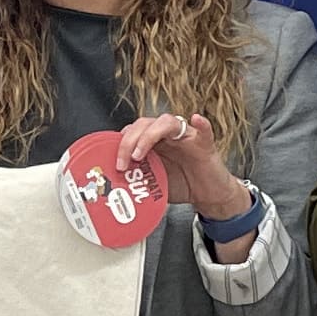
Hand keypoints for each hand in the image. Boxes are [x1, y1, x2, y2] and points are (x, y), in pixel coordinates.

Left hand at [118, 112, 253, 222]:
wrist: (207, 195)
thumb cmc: (181, 184)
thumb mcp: (152, 184)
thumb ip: (137, 179)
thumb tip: (115, 186)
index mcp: (154, 142)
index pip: (132, 131)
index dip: (119, 141)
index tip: (109, 157)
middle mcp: (167, 135)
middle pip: (144, 124)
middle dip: (128, 141)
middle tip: (121, 163)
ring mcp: (186, 136)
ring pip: (166, 122)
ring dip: (149, 135)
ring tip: (140, 153)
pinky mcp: (204, 144)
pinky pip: (204, 131)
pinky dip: (201, 124)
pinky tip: (196, 120)